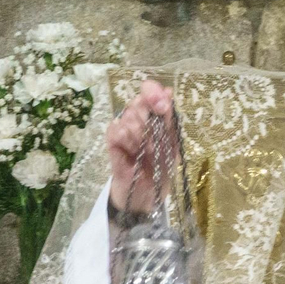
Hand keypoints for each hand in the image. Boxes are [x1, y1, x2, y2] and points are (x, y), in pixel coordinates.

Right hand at [105, 79, 172, 215]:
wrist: (148, 193)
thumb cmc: (161, 167)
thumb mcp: (172, 144)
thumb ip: (169, 118)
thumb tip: (167, 91)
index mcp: (154, 114)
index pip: (150, 90)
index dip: (153, 93)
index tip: (162, 106)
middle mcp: (137, 117)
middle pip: (138, 102)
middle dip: (150, 123)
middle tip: (155, 143)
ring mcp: (123, 127)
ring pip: (128, 116)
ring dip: (140, 137)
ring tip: (144, 152)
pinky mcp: (111, 141)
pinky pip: (116, 129)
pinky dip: (126, 140)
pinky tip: (131, 151)